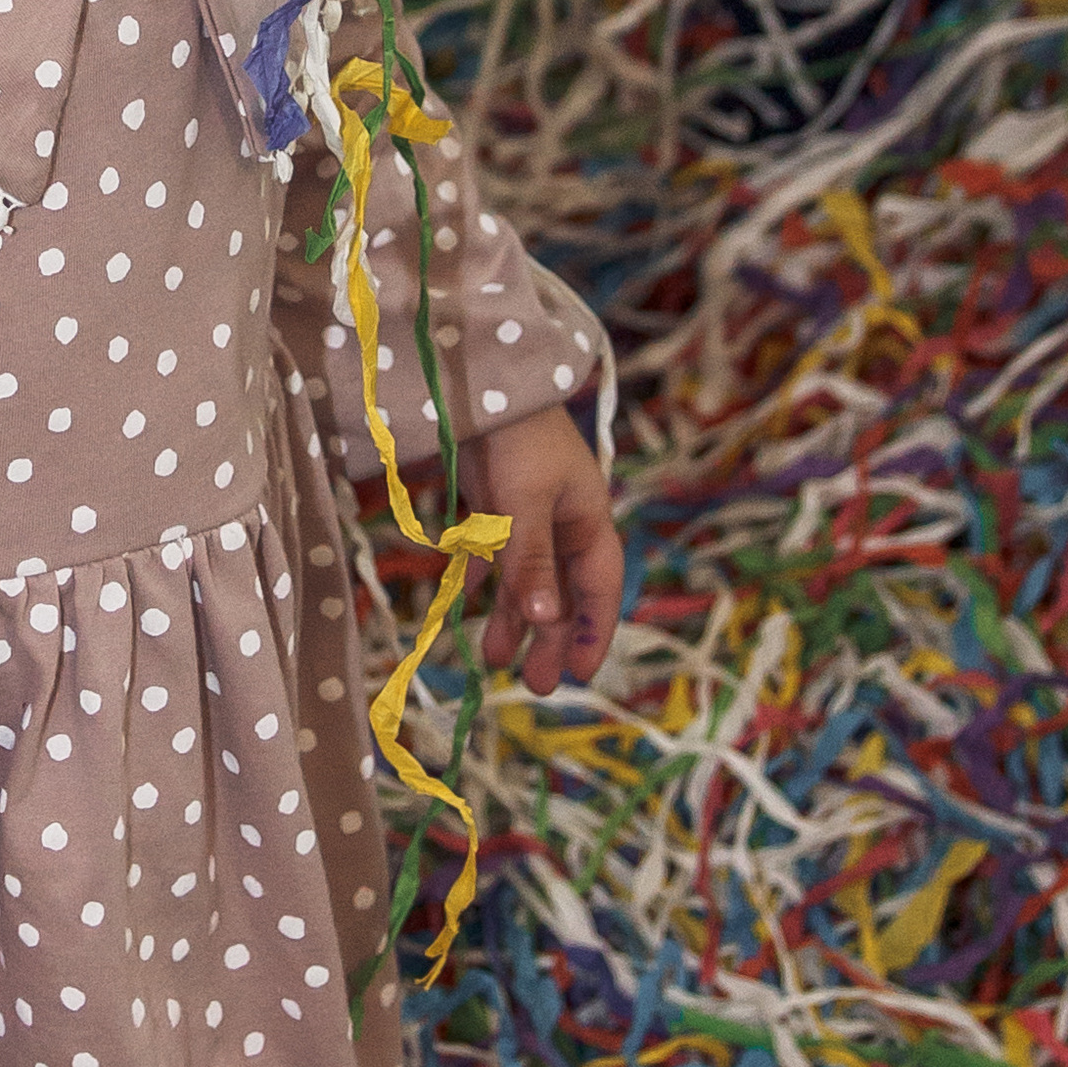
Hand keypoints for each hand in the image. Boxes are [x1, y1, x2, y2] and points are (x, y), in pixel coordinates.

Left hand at [459, 403, 621, 696]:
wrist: (478, 380)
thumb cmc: (515, 438)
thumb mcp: (523, 503)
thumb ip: (532, 561)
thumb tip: (544, 620)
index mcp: (588, 522)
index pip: (599, 589)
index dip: (592, 633)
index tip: (579, 674)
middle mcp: (564, 525)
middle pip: (562, 594)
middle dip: (550, 638)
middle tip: (537, 685)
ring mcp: (528, 516)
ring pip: (527, 581)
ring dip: (513, 619)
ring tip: (493, 660)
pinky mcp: (495, 507)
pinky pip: (495, 560)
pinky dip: (485, 585)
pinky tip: (468, 611)